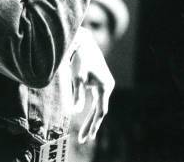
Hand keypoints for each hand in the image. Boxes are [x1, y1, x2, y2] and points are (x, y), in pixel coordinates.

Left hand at [71, 28, 114, 142]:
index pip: (100, 111)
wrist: (84, 44)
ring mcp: (105, 84)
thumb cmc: (80, 60)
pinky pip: (98, 100)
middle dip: (91, 125)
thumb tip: (75, 112)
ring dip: (91, 119)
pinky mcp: (101, 82)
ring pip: (99, 106)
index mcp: (105, 87)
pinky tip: (88, 118)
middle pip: (100, 110)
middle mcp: (108, 86)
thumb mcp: (77, 78)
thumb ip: (77, 95)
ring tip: (85, 133)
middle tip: (84, 139)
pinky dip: (92, 110)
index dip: (94, 125)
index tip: (88, 137)